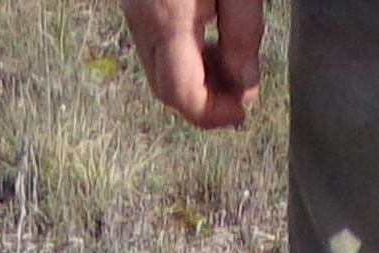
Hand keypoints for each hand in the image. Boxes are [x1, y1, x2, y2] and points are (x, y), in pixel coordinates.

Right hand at [121, 0, 263, 126]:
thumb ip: (243, 35)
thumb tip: (244, 86)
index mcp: (169, 18)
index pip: (183, 93)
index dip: (213, 114)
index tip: (241, 111)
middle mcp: (143, 20)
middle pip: (166, 90)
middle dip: (204, 103)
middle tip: (238, 96)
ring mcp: (134, 12)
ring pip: (157, 72)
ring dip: (193, 82)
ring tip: (229, 67)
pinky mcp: (136, 4)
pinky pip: (153, 49)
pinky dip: (181, 61)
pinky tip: (209, 43)